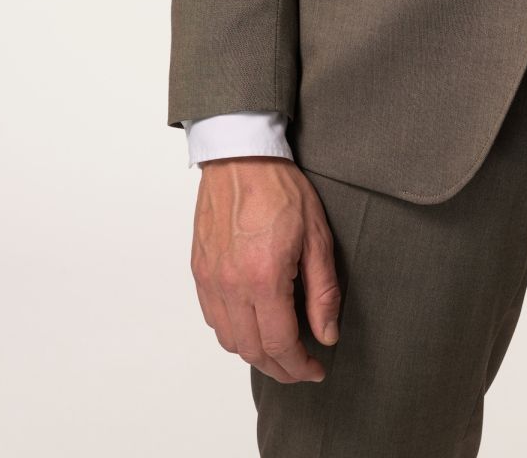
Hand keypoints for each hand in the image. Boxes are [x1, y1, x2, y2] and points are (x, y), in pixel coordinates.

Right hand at [190, 156, 340, 383]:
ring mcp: (210, 279)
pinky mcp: (199, 270)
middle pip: (252, 351)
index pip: (280, 345)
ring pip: (229, 340)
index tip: (315, 370)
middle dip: (279, 367)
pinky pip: (213, 317)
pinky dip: (233, 332)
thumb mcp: (317, 236)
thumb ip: (323, 291)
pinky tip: (252, 324)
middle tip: (300, 367)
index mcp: (264, 279)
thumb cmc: (281, 189)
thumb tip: (327, 334)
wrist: (241, 156)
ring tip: (279, 349)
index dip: (299, 367)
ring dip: (255, 353)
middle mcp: (231, 285)